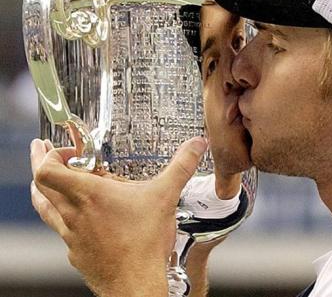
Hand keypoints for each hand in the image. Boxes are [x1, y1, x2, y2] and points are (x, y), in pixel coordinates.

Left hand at [30, 136, 207, 296]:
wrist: (135, 285)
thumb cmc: (145, 244)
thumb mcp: (166, 196)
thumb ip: (181, 166)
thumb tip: (196, 145)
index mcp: (90, 195)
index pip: (47, 170)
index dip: (49, 155)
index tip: (66, 150)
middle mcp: (73, 213)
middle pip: (39, 185)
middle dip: (39, 163)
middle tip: (43, 150)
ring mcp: (71, 234)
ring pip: (45, 208)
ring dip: (46, 190)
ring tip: (49, 180)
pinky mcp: (75, 251)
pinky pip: (60, 228)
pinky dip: (62, 215)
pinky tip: (78, 216)